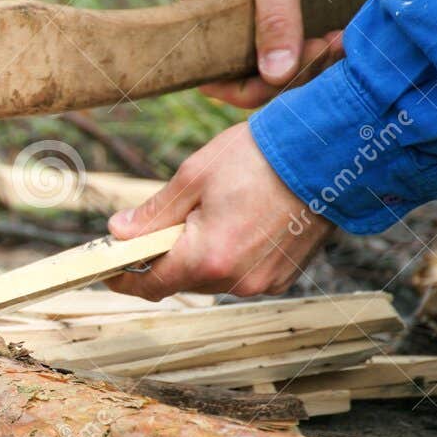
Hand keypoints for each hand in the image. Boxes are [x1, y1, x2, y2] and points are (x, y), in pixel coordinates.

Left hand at [107, 122, 331, 299]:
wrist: (328, 152)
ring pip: (212, 277)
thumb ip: (153, 214)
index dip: (124, 278)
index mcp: (207, 258)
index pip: (150, 284)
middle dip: (166, 255)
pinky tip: (242, 221)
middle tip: (162, 222)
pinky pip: (242, 274)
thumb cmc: (260, 156)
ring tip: (212, 212)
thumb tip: (118, 233)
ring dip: (201, 254)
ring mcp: (263, 283)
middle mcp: (235, 280)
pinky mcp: (283, 277)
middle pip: (181, 280)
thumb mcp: (194, 176)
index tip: (107, 269)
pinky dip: (231, 255)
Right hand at [184, 0, 353, 108]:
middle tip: (330, 46)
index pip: (216, 78)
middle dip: (294, 74)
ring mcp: (257, 23)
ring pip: (280, 69)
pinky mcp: (286, 18)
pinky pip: (298, 51)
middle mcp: (225, 26)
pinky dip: (320, 51)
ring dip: (313, 63)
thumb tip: (276, 75)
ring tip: (342, 39)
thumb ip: (275, 21)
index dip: (255, 87)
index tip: (297, 64)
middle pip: (253, 79)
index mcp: (204, 15)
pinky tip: (342, 36)